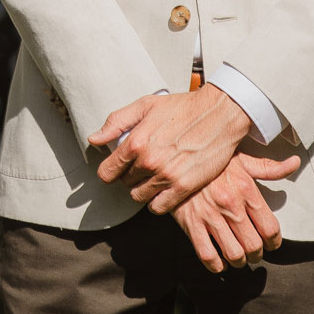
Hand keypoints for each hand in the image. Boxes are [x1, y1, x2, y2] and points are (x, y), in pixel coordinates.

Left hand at [88, 86, 252, 212]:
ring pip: (139, 197)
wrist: (219, 114)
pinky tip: (163, 189)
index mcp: (136, 142)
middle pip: (124, 183)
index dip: (110, 170)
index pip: (107, 172)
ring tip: (153, 177)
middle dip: (130, 176)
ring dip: (143, 189)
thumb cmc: (183, 107)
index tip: (118, 168)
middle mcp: (148, 161)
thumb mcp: (146, 105)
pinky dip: (157, 201)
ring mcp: (166, 176)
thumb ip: (116, 122)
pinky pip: (158, 208)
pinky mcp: (183, 187)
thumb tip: (94, 139)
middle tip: (143, 166)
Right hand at [173, 151, 301, 272]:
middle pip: (254, 245)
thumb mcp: (242, 160)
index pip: (270, 228)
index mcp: (246, 189)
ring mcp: (210, 216)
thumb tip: (295, 163)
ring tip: (239, 257)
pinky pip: (207, 256)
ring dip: (239, 261)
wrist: (176, 160)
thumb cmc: (212, 162)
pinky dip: (217, 265)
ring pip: (234, 254)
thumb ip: (270, 168)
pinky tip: (219, 260)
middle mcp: (230, 205)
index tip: (271, 243)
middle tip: (254, 252)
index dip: (274, 242)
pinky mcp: (191, 224)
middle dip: (257, 254)